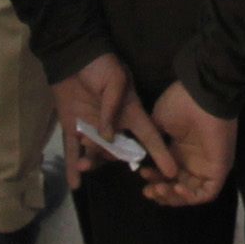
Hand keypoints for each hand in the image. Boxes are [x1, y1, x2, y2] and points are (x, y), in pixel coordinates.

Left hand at [51, 53, 178, 187]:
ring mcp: (93, 128)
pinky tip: (75, 184)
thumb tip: (109, 136)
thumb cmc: (100, 66)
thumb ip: (113, 108)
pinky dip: (74, 167)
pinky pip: (74, 151)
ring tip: (83, 165)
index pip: (149, 135)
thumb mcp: (115, 80)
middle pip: (119, 150)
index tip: (171, 171)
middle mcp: (114, 125)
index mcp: (130, 112)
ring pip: (96, 153)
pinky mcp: (73, 128)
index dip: (159, 152)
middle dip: (112, 157)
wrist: (73, 58)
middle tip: (101, 154)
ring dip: (91, 162)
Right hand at [141, 83, 234, 206]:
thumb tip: (141, 159)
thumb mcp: (158, 123)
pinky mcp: (219, 169)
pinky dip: (189, 197)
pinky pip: (206, 193)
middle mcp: (194, 160)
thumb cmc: (180, 105)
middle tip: (148, 189)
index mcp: (181, 150)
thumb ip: (151, 144)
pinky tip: (176, 187)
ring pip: (190, 194)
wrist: (201, 97)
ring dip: (172, 197)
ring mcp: (207, 166)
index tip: (141, 173)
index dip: (154, 179)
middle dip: (160, 192)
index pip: (168, 175)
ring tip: (158, 188)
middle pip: (177, 188)